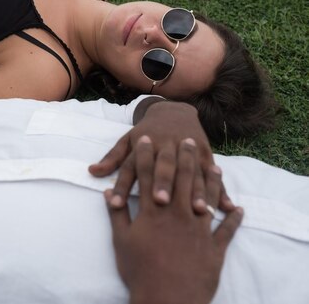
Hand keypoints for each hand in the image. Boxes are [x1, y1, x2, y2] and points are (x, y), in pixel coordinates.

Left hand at [89, 101, 233, 213]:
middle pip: (164, 166)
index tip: (115, 204)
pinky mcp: (207, 154)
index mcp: (144, 146)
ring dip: (198, 190)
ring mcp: (188, 150)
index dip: (122, 185)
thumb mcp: (127, 141)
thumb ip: (112, 158)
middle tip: (161, 201)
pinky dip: (222, 190)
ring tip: (199, 210)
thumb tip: (91, 171)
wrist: (174, 110)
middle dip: (162, 182)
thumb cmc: (146, 134)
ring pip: (193, 172)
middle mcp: (166, 147)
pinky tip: (228, 207)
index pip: (131, 167)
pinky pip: (214, 175)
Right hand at [105, 137, 242, 303]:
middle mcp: (177, 213)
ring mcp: (198, 228)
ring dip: (210, 180)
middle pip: (180, 178)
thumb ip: (116, 214)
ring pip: (206, 197)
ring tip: (214, 164)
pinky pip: (227, 229)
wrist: (167, 298)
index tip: (146, 140)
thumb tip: (109, 192)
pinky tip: (237, 208)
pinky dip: (232, 217)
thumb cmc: (140, 270)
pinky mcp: (214, 247)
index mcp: (152, 211)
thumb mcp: (121, 241)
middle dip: (182, 156)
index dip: (146, 156)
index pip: (148, 176)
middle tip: (186, 138)